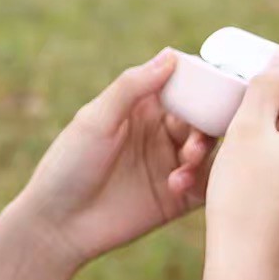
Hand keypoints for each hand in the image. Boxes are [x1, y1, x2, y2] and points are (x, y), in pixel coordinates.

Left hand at [12, 49, 217, 272]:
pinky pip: (206, 184)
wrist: (58, 224)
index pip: (183, 84)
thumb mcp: (96, 120)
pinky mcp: (178, 197)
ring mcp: (170, 164)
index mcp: (141, 106)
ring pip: (208, 148)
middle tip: (194, 135)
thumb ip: (132, 87)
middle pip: (202, 116)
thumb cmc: (68, 164)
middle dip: (207, 121)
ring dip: (203, 150)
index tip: (221, 82)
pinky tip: (176, 185)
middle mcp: (160, 131)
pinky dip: (200, 180)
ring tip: (184, 161)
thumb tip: (172, 55)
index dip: (203, 81)